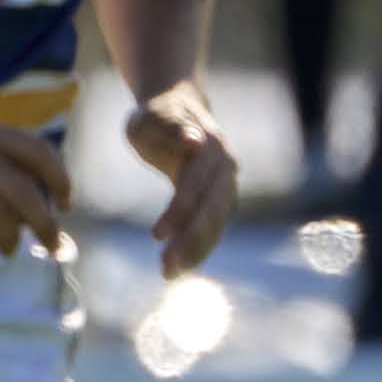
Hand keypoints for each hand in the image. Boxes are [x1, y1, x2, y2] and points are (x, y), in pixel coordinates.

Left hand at [119, 79, 237, 276]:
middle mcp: (225, 169)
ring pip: (216, 223)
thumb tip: (193, 141)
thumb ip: (172, 128)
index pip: (195, 184)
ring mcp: (226, 185)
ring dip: (196, 251)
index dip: (179, 210)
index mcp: (210, 147)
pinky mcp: (221, 198)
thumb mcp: (155, 116)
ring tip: (170, 275)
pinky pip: (213, 227)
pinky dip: (199, 247)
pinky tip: (181, 268)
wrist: (179, 107)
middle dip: (191, 241)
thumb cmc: (158, 114)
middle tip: (166, 268)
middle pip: (211, 210)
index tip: (156, 235)